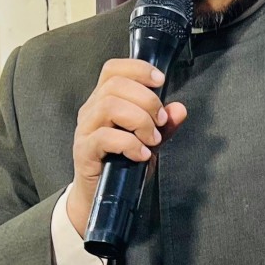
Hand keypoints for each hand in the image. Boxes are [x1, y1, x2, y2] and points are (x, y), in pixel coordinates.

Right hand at [65, 59, 189, 235]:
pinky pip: (105, 137)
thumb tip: (180, 109)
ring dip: (139, 120)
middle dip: (147, 100)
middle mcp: (91, 110)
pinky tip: (142, 154)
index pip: (113, 69)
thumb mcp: (149, 141)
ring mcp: (85, 130)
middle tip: (161, 121)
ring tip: (152, 139)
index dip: (138, 68)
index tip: (160, 81)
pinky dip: (130, 143)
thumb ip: (164, 125)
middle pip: (115, 85)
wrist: (101, 196)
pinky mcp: (84, 151)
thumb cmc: (122, 163)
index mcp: (104, 100)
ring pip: (109, 106)